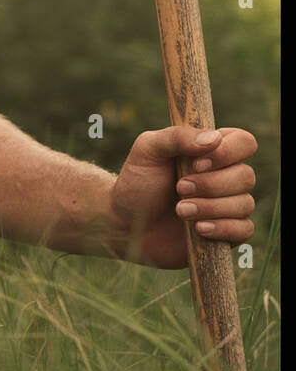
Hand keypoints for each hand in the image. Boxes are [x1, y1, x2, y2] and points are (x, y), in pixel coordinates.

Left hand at [109, 126, 257, 268]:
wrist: (124, 222)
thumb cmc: (137, 182)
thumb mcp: (148, 150)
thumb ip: (177, 137)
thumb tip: (213, 138)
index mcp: (212, 151)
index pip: (244, 142)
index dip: (228, 152)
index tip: (196, 163)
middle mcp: (225, 176)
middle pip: (246, 176)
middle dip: (212, 185)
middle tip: (179, 188)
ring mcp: (228, 205)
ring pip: (244, 204)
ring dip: (210, 207)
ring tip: (180, 210)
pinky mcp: (227, 232)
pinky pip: (244, 230)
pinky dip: (222, 228)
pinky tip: (198, 229)